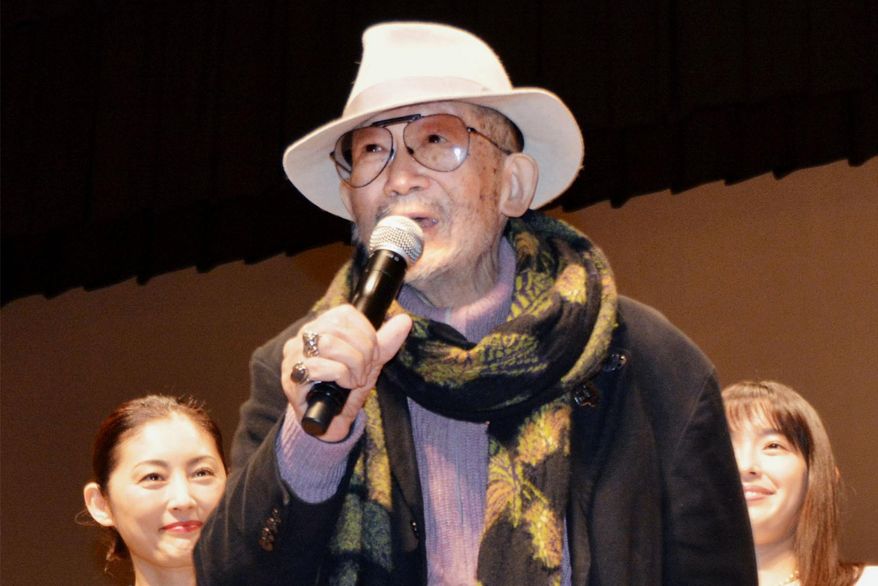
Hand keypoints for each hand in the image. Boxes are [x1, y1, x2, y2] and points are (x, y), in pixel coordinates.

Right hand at [281, 305, 411, 441]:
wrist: (329, 421)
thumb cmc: (345, 388)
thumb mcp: (370, 362)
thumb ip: (386, 342)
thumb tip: (404, 320)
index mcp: (322, 325)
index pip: (345, 313)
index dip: (366, 333)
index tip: (373, 354)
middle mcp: (303, 336)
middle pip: (338, 328)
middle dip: (362, 352)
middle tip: (365, 371)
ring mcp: (293, 356)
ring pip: (329, 344)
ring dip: (352, 365)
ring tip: (355, 379)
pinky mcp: (290, 377)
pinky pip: (316, 367)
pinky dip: (339, 376)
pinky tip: (343, 386)